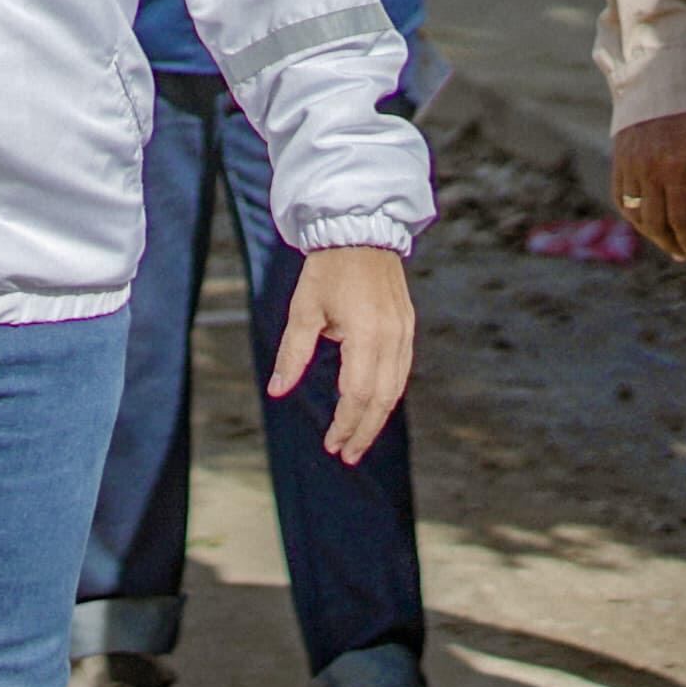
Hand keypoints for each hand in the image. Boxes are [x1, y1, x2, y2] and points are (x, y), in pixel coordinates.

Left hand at [271, 244, 415, 457]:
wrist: (360, 231)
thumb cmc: (327, 270)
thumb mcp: (303, 311)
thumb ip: (293, 354)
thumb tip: (278, 391)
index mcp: (366, 335)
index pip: (357, 394)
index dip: (345, 424)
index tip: (331, 444)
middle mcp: (392, 338)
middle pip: (382, 399)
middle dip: (363, 431)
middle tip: (346, 455)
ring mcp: (404, 333)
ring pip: (396, 388)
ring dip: (377, 417)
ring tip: (358, 439)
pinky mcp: (407, 327)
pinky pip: (402, 371)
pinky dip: (387, 394)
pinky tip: (372, 407)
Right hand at [611, 110, 685, 266]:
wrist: (659, 77)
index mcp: (675, 167)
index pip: (680, 218)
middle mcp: (647, 170)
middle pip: (655, 222)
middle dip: (671, 244)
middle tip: (684, 256)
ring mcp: (629, 166)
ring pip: (634, 214)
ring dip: (651, 233)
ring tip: (668, 242)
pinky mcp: (618, 159)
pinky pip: (620, 197)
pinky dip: (631, 215)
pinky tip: (645, 221)